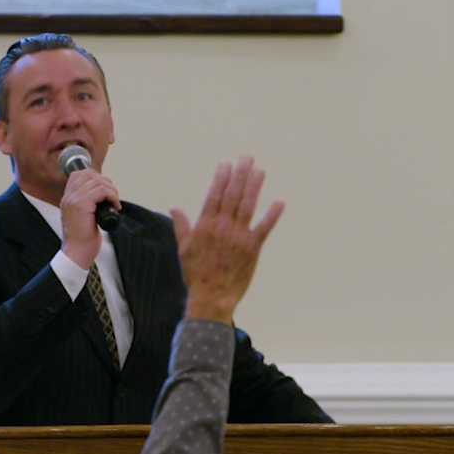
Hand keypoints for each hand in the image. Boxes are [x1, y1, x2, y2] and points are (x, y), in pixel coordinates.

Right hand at [59, 168, 121, 268]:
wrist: (76, 254)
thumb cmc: (83, 239)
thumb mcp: (83, 217)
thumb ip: (87, 204)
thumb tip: (103, 195)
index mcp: (67, 198)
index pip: (79, 174)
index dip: (96, 178)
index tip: (106, 192)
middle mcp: (68, 196)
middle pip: (89, 174)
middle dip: (106, 183)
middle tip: (112, 198)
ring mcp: (73, 200)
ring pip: (97, 181)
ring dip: (111, 190)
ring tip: (114, 203)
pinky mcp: (81, 205)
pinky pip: (101, 190)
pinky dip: (112, 196)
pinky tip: (115, 207)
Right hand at [171, 155, 284, 322]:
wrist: (211, 297)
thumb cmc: (196, 274)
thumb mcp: (184, 248)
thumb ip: (181, 225)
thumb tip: (174, 207)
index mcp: (205, 225)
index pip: (214, 194)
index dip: (221, 177)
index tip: (226, 164)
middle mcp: (222, 227)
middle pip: (232, 194)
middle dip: (240, 173)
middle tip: (247, 157)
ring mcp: (238, 236)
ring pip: (248, 205)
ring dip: (254, 186)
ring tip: (260, 170)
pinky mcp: (252, 248)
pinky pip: (264, 227)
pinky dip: (272, 214)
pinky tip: (280, 201)